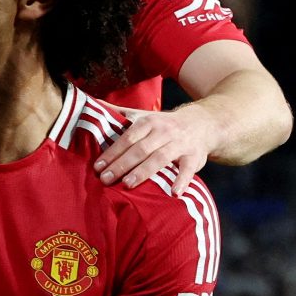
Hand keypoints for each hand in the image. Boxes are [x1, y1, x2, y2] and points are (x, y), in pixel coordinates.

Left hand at [93, 105, 216, 195]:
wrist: (202, 124)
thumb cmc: (164, 125)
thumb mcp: (144, 116)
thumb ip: (120, 114)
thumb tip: (93, 103)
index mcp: (148, 122)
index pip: (127, 139)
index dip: (112, 152)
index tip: (98, 166)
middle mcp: (163, 131)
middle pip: (140, 149)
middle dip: (121, 164)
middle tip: (106, 179)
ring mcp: (180, 144)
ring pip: (160, 158)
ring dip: (143, 171)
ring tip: (128, 184)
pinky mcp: (194, 157)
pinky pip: (188, 169)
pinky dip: (181, 180)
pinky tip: (173, 192)